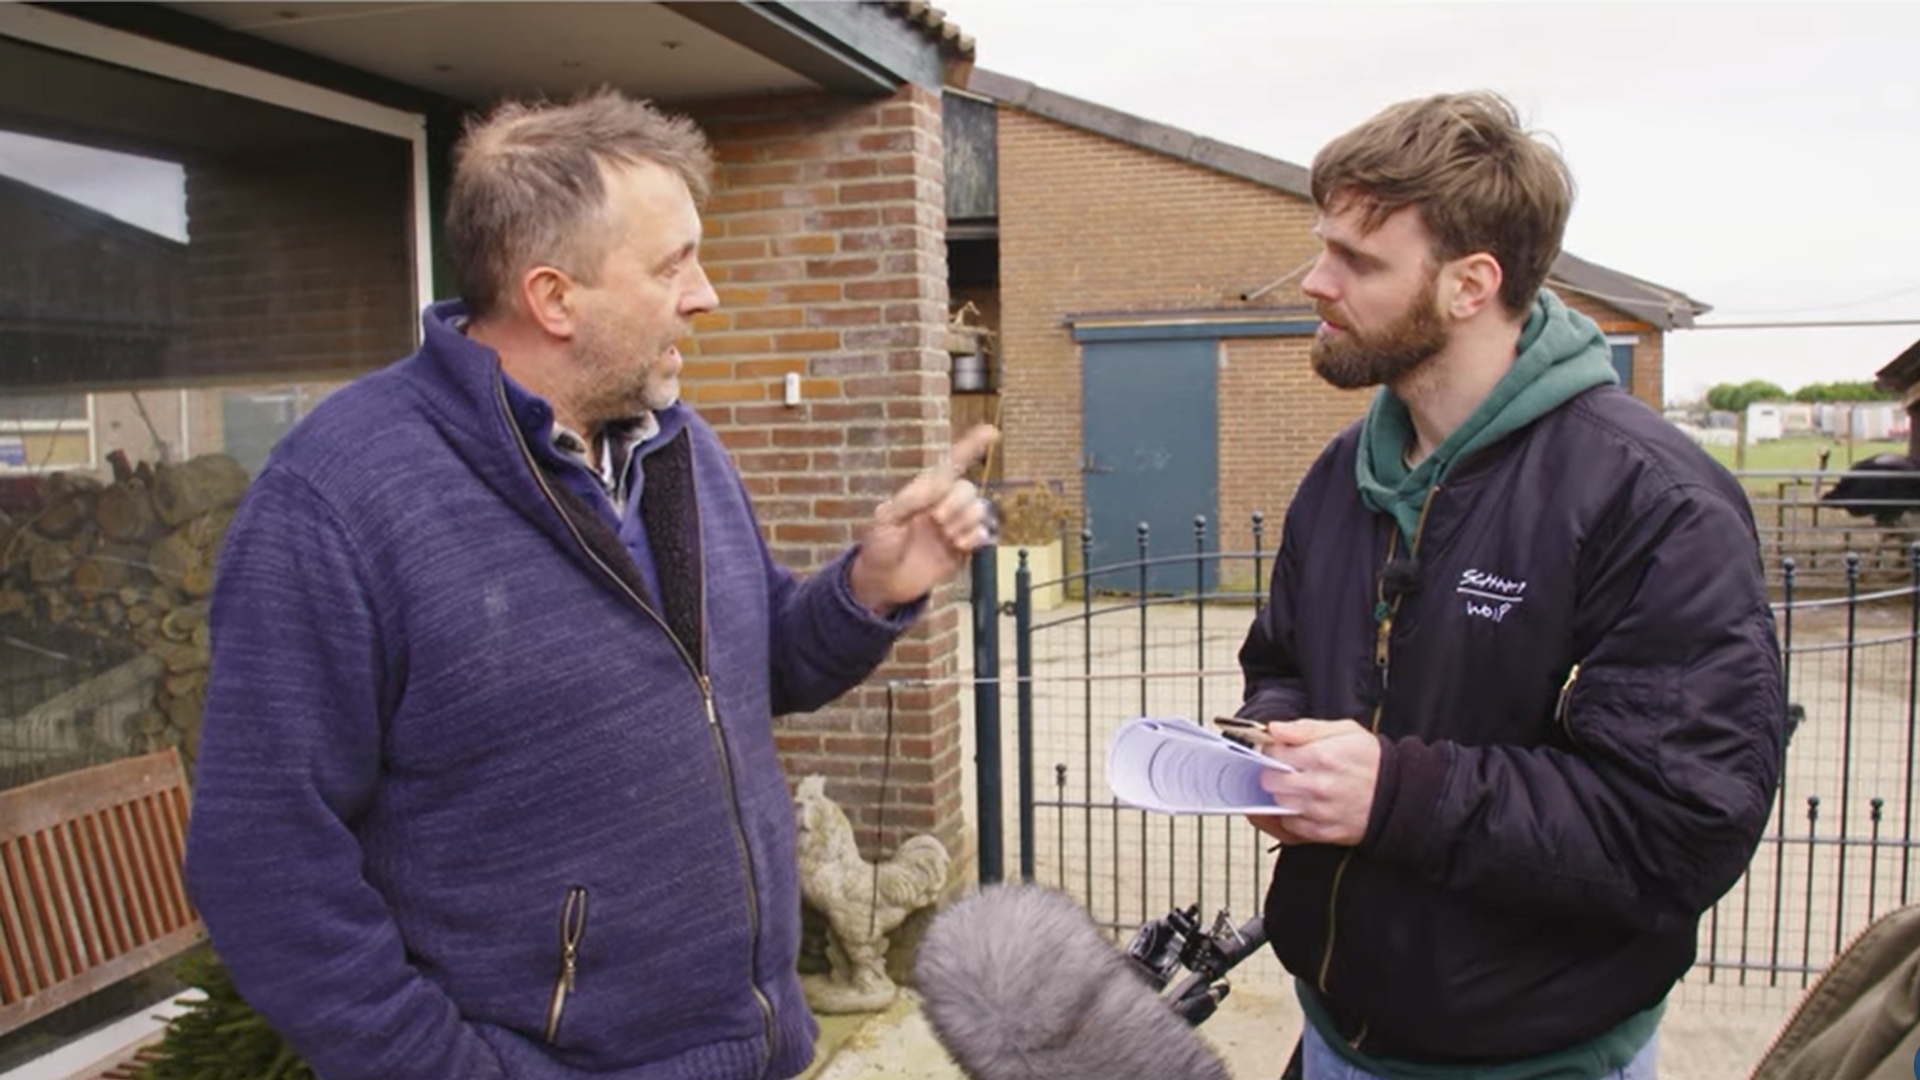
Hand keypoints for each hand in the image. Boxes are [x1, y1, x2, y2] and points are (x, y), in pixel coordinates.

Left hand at [848, 425, 998, 614]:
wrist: (883, 583)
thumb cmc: (878, 547)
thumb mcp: (887, 519)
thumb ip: (911, 500)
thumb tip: (938, 484)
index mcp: (924, 492)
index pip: (950, 465)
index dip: (970, 447)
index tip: (991, 432)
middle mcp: (942, 505)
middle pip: (967, 489)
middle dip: (956, 503)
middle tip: (936, 521)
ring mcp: (954, 527)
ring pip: (979, 510)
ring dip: (965, 522)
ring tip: (945, 537)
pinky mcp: (962, 549)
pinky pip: (983, 534)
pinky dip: (976, 537)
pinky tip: (958, 545)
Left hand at [1252, 719, 1380, 846]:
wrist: (1401, 794)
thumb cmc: (1373, 761)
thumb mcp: (1345, 731)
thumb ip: (1306, 728)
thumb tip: (1275, 728)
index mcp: (1321, 757)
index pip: (1273, 753)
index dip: (1271, 750)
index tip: (1277, 750)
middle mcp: (1318, 786)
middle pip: (1270, 781)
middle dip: (1272, 772)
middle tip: (1283, 769)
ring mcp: (1320, 812)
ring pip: (1278, 804)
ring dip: (1280, 795)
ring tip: (1294, 786)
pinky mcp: (1324, 833)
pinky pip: (1291, 827)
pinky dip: (1290, 816)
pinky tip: (1300, 805)